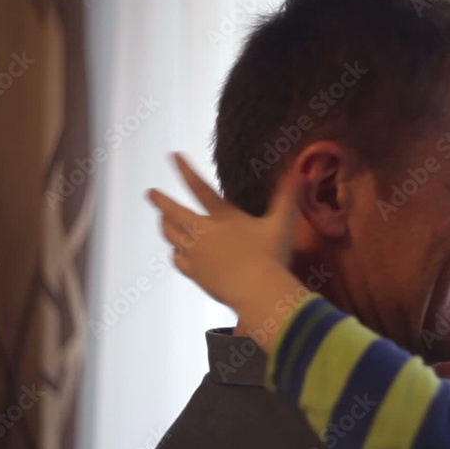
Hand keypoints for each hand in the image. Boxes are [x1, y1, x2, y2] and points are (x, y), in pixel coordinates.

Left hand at [147, 152, 301, 310]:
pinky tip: (177, 252)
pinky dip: (175, 252)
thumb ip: (287, 198)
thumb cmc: (271, 256)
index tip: (172, 155)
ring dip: (165, 225)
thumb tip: (299, 173)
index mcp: (222, 217)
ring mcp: (195, 254)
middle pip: (173, 213)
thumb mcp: (282, 224)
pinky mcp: (195, 274)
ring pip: (171, 236)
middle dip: (160, 201)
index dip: (185, 170)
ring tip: (163, 220)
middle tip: (150, 193)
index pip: (199, 188)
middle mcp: (202, 233)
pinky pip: (177, 259)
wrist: (257, 292)